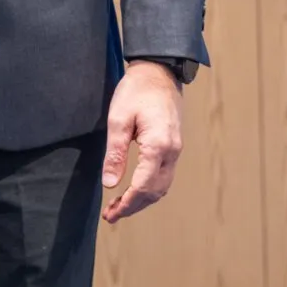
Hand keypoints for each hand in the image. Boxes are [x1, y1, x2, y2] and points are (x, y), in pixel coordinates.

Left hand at [100, 60, 183, 223]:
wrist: (159, 71)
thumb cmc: (136, 90)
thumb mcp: (118, 119)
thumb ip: (115, 153)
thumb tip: (110, 184)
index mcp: (158, 145)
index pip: (143, 186)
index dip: (127, 204)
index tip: (111, 214)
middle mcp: (172, 151)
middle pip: (155, 191)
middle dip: (133, 207)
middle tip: (111, 215)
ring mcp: (176, 150)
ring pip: (162, 187)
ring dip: (142, 200)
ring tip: (119, 207)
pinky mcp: (174, 146)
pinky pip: (164, 176)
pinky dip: (149, 189)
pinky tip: (134, 191)